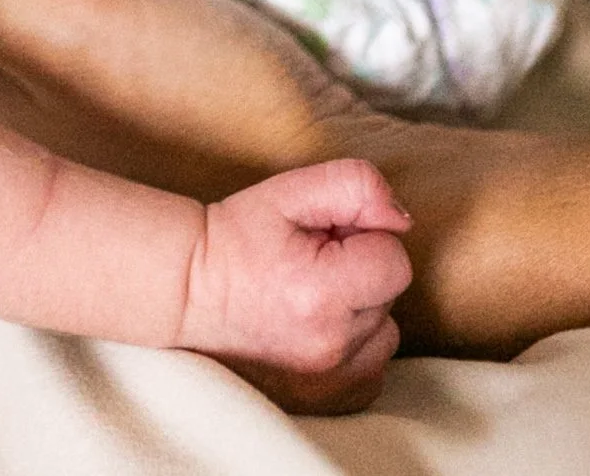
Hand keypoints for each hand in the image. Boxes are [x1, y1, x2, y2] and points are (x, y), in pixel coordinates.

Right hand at [179, 160, 410, 412]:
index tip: (325, 238)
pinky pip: (372, 368)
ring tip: (313, 296)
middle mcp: (331, 346)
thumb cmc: (238, 236)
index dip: (363, 239)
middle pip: (388, 297)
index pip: (394, 262)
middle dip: (360, 272)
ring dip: (361, 311)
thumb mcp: (289, 191)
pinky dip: (355, 347)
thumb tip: (401, 219)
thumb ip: (355, 187)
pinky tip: (318, 327)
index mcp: (322, 294)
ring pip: (384, 333)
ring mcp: (329, 382)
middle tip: (311, 262)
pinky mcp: (328, 402)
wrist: (188, 291)